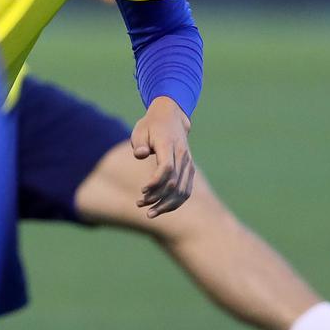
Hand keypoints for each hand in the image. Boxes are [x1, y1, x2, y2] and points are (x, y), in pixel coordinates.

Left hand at [130, 96, 194, 217]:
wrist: (171, 117)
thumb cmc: (151, 125)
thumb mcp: (140, 130)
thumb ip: (139, 143)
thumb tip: (140, 155)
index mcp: (169, 145)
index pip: (167, 168)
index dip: (155, 182)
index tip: (142, 190)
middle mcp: (182, 156)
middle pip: (175, 183)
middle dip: (157, 198)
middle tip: (139, 204)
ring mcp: (188, 164)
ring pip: (183, 191)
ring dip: (167, 205)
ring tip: (150, 213)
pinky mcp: (189, 170)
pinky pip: (186, 190)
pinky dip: (176, 202)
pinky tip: (162, 209)